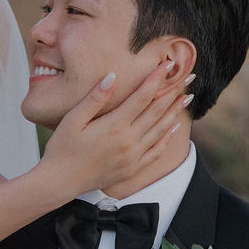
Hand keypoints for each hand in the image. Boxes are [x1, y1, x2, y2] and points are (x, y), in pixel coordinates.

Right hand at [41, 66, 193, 196]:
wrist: (60, 183)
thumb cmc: (62, 148)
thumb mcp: (72, 120)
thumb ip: (94, 99)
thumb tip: (113, 76)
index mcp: (114, 126)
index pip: (142, 97)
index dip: (156, 79)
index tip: (166, 65)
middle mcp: (128, 141)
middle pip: (156, 111)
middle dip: (173, 91)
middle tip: (189, 77)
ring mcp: (132, 156)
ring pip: (160, 129)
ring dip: (175, 111)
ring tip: (187, 97)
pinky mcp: (132, 168)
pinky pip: (156, 150)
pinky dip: (167, 137)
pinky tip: (174, 126)